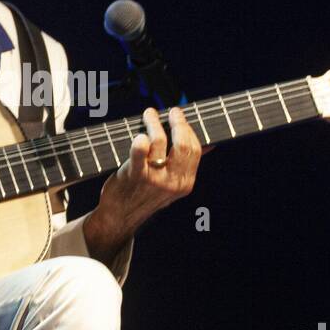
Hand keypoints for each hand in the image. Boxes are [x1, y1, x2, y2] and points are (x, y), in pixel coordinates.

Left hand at [84, 106, 209, 257]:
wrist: (120, 217)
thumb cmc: (145, 195)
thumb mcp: (172, 184)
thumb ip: (187, 164)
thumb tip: (209, 146)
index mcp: (185, 183)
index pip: (195, 149)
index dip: (188, 129)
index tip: (180, 117)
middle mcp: (173, 182)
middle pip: (182, 144)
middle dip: (178, 123)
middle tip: (171, 112)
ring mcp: (154, 179)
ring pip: (160, 142)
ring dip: (154, 123)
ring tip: (149, 114)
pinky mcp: (135, 175)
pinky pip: (140, 152)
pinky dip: (140, 141)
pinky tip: (139, 135)